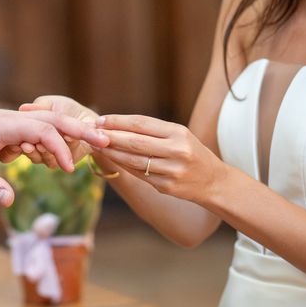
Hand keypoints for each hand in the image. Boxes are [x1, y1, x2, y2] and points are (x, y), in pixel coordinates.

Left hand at [0, 107, 108, 206]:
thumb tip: (10, 202)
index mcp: (5, 124)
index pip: (43, 130)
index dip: (59, 148)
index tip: (68, 169)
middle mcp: (13, 118)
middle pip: (55, 118)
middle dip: (80, 129)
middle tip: (105, 140)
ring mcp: (13, 121)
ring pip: (49, 122)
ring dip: (67, 134)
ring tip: (82, 150)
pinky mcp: (11, 128)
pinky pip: (38, 130)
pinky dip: (49, 141)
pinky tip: (44, 156)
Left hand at [95, 114, 226, 201]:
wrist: (213, 182)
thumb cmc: (191, 153)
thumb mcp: (179, 135)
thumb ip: (152, 131)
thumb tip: (117, 126)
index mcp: (178, 133)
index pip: (142, 123)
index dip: (118, 121)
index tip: (100, 120)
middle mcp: (176, 150)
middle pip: (135, 142)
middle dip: (110, 137)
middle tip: (92, 133)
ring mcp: (171, 170)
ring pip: (133, 160)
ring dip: (112, 153)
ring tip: (97, 147)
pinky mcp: (166, 186)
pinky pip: (138, 175)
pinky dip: (122, 166)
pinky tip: (111, 160)